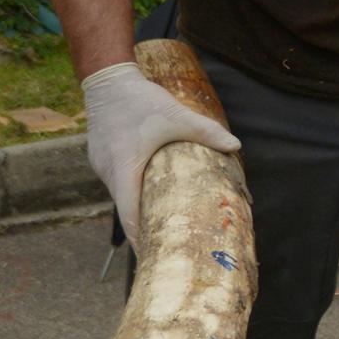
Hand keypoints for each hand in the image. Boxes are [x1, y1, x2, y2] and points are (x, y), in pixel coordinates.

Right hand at [82, 62, 240, 258]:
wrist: (107, 80)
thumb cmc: (140, 100)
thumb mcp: (176, 115)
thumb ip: (206, 131)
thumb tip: (237, 146)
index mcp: (124, 168)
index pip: (129, 214)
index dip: (141, 237)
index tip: (152, 257)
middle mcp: (108, 172)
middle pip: (126, 209)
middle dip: (144, 229)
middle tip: (166, 249)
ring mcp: (101, 166)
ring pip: (122, 196)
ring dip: (138, 211)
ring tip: (161, 230)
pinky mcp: (101, 159)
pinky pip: (118, 183)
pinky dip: (132, 194)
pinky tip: (151, 198)